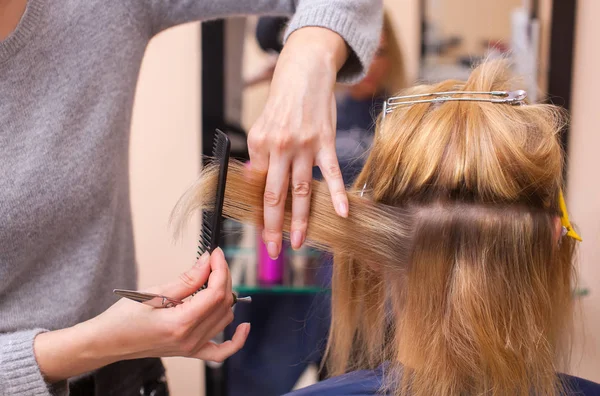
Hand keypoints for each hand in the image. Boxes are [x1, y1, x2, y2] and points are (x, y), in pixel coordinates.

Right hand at [35, 248, 248, 382]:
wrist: (107, 342)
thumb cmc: (123, 318)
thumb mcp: (153, 292)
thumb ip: (187, 279)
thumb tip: (208, 262)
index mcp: (180, 323)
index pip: (215, 292)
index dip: (220, 269)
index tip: (217, 253)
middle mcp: (190, 339)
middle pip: (223, 303)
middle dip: (224, 277)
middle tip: (215, 260)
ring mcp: (192, 348)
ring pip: (225, 318)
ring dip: (226, 296)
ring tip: (214, 279)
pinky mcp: (191, 351)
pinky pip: (221, 351)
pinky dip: (236, 340)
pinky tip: (244, 326)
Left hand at [247, 27, 349, 258]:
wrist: (304, 72)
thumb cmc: (283, 102)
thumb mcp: (261, 126)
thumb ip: (259, 155)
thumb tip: (252, 181)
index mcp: (260, 145)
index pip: (258, 188)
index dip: (259, 212)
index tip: (262, 232)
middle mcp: (279, 147)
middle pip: (275, 196)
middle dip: (273, 227)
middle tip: (273, 250)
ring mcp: (304, 146)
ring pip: (301, 190)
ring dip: (300, 220)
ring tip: (298, 242)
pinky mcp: (324, 142)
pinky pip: (332, 173)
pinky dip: (338, 194)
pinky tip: (342, 213)